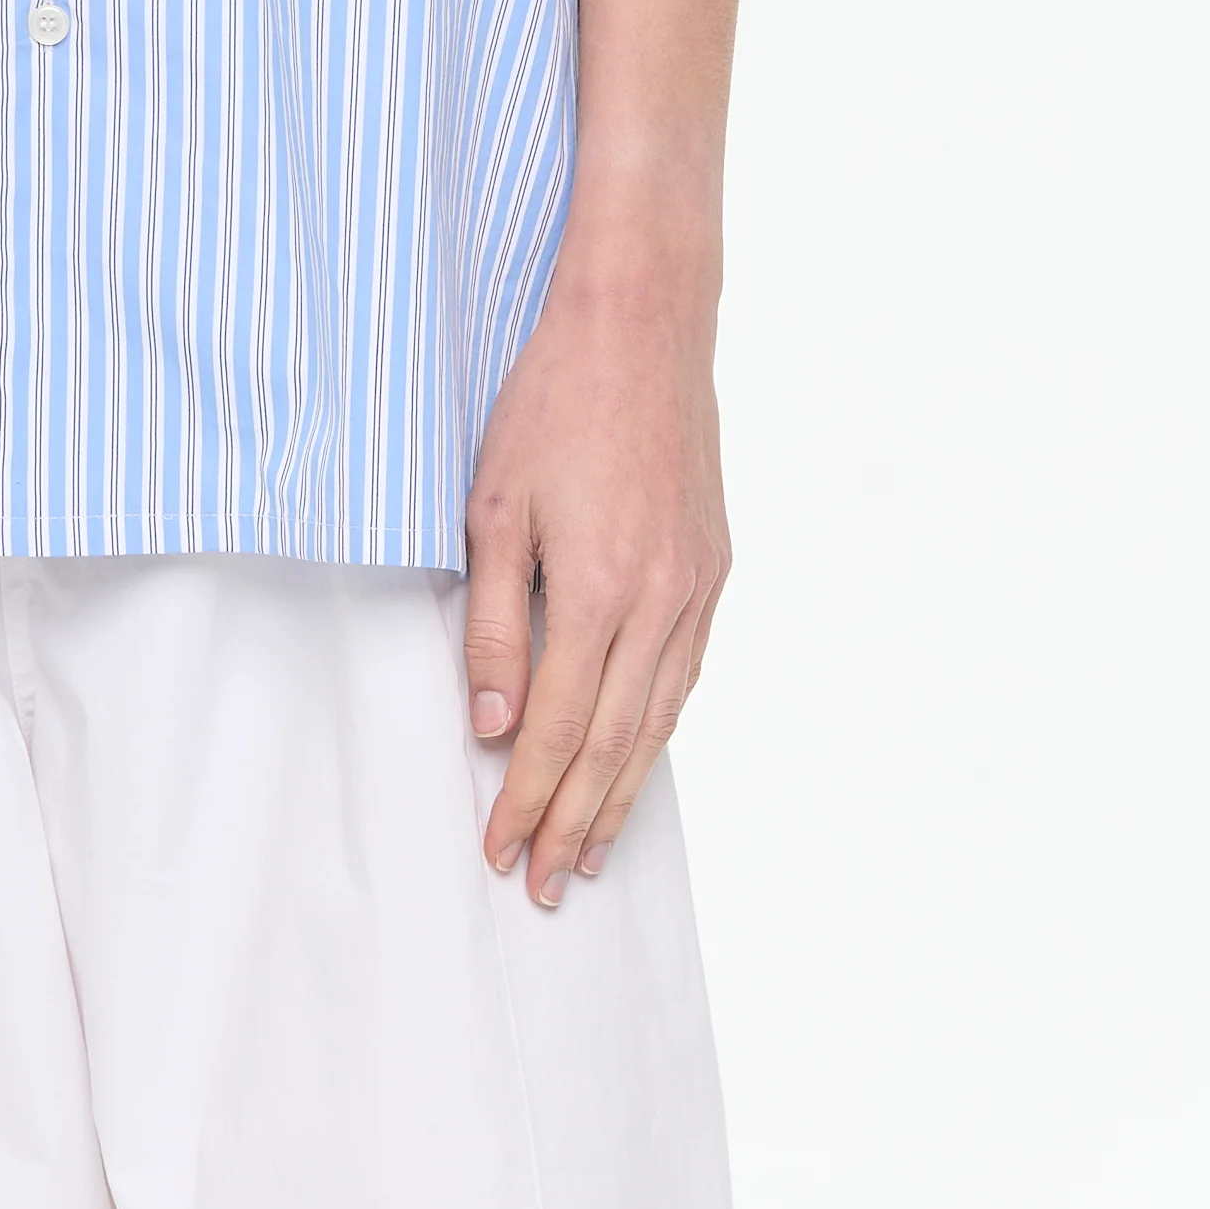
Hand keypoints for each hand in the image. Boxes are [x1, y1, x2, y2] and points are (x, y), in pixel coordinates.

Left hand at [461, 241, 728, 904]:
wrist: (641, 324)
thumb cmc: (552, 403)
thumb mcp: (493, 508)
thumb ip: (494, 624)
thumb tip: (493, 725)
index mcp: (601, 590)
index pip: (560, 731)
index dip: (528, 800)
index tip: (501, 851)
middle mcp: (662, 602)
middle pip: (616, 746)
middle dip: (577, 823)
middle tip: (548, 884)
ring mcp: (698, 586)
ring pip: (661, 721)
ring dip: (623, 794)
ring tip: (593, 850)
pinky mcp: (716, 566)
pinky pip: (686, 673)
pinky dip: (660, 731)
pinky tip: (640, 758)